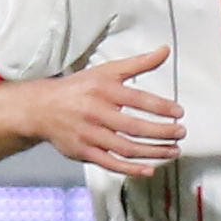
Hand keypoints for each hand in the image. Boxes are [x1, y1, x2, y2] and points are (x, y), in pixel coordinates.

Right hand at [27, 47, 182, 177]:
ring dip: (153, 152)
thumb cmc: (78, 89)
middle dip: (161, 132)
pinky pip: (110, 163)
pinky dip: (131, 169)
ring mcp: (88, 134)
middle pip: (133, 127)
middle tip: (180, 133)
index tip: (179, 112)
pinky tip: (150, 169)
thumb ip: (138, 63)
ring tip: (173, 150)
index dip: (161, 107)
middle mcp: (94, 113)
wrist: (40, 108)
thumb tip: (164, 51)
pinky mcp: (83, 151)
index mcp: (102, 91)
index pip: (137, 99)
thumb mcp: (106, 71)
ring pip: (125, 147)